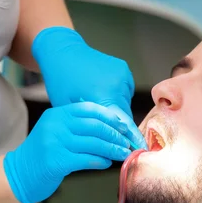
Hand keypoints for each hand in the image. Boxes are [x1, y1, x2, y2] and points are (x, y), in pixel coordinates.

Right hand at [4, 102, 132, 202]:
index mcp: (57, 114)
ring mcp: (55, 142)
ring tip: (123, 154)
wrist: (19, 173)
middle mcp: (56, 125)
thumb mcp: (55, 131)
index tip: (123, 126)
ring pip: (93, 143)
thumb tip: (110, 127)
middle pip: (94, 126)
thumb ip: (76, 126)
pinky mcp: (57, 161)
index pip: (89, 109)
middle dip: (115, 135)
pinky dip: (100, 161)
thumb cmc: (43, 153)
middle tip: (127, 143)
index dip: (109, 117)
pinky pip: (87, 159)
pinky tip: (107, 163)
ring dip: (112, 149)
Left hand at [31, 26, 146, 149]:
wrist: (62, 52)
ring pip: (125, 103)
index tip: (141, 150)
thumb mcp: (72, 109)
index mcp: (103, 96)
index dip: (133, 139)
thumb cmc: (61, 83)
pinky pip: (124, 91)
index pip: (124, 124)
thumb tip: (109, 142)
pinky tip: (101, 91)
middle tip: (108, 132)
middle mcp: (117, 85)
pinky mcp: (123, 69)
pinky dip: (116, 96)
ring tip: (97, 103)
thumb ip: (92, 125)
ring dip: (116, 110)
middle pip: (125, 115)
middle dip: (118, 126)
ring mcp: (122, 75)